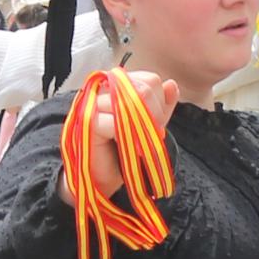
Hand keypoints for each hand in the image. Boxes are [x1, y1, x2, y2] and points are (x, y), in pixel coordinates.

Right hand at [82, 70, 180, 201]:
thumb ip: (161, 106)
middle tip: (153, 135)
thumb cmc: (122, 151)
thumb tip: (171, 84)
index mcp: (121, 85)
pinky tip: (123, 145)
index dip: (160, 103)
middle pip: (143, 89)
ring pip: (130, 102)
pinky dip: (124, 136)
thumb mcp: (148, 127)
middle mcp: (106, 88)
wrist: (100, 178)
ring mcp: (94, 101)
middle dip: (155, 115)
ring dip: (140, 128)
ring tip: (137, 143)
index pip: (150, 80)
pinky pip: (115, 120)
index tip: (158, 125)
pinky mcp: (86, 118)